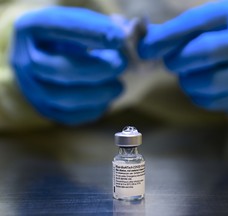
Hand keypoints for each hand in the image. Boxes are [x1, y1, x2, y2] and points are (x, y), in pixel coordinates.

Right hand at [10, 7, 126, 124]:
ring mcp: (31, 88)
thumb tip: (130, 37)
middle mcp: (24, 59)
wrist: (49, 55)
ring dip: (97, 94)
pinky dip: (92, 110)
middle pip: (58, 69)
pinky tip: (106, 99)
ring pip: (62, 98)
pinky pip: (68, 116)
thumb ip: (104, 28)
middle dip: (96, 70)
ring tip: (118, 86)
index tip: (120, 38)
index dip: (91, 33)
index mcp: (31, 29)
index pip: (58, 27)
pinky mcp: (44, 108)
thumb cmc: (70, 37)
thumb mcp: (82, 23)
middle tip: (121, 64)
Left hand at [138, 0, 227, 112]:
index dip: (168, 36)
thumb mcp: (204, 26)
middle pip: (206, 51)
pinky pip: (209, 100)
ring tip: (188, 73)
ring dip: (187, 81)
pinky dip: (196, 94)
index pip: (197, 23)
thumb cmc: (221, 40)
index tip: (145, 49)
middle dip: (179, 60)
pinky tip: (199, 84)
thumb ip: (174, 31)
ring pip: (208, 81)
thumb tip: (142, 40)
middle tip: (169, 63)